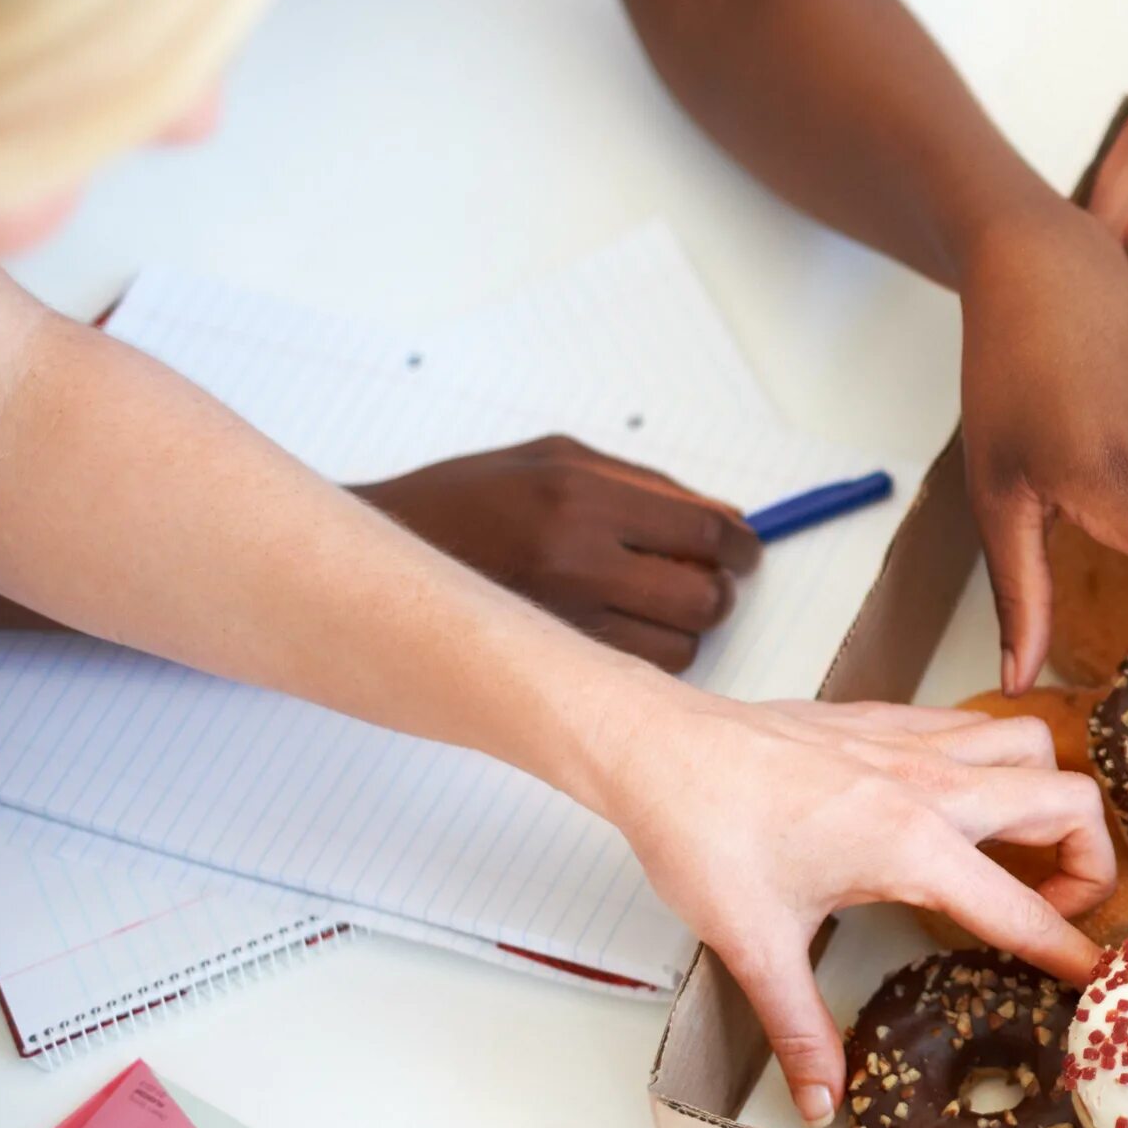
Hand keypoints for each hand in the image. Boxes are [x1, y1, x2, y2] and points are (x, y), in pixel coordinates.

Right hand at [355, 435, 758, 672]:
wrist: (383, 558)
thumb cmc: (469, 498)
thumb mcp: (556, 458)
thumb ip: (646, 483)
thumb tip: (724, 515)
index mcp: (580, 494)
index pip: (702, 530)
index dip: (738, 547)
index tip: (744, 552)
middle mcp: (575, 557)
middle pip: (702, 596)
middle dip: (718, 589)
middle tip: (705, 579)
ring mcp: (563, 615)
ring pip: (680, 645)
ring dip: (685, 627)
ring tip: (655, 604)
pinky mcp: (552, 656)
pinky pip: (640, 670)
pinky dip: (651, 654)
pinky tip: (624, 628)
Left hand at [604, 690, 1113, 1124]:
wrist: (656, 747)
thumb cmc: (702, 833)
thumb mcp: (755, 945)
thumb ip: (801, 1028)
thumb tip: (820, 1099)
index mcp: (912, 846)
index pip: (1022, 909)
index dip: (1071, 950)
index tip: (1098, 976)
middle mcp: (932, 787)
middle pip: (1070, 802)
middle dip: (1090, 862)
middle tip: (1054, 908)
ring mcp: (914, 743)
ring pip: (1034, 746)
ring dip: (1050, 795)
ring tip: (1021, 849)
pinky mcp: (889, 719)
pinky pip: (978, 725)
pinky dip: (997, 760)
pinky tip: (960, 801)